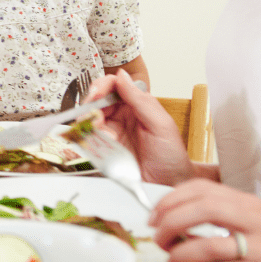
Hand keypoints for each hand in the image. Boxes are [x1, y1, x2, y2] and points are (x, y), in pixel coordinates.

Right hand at [84, 69, 195, 185]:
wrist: (169, 186)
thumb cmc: (172, 156)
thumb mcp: (161, 125)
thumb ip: (141, 100)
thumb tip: (122, 76)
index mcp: (135, 104)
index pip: (113, 86)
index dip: (101, 87)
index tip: (96, 94)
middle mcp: (120, 116)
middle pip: (95, 102)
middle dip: (91, 107)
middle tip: (94, 118)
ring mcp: (110, 132)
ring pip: (88, 120)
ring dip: (90, 126)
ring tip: (102, 136)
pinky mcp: (103, 149)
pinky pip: (88, 140)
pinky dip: (89, 141)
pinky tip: (101, 147)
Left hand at [150, 179, 260, 261]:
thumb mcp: (245, 225)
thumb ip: (213, 218)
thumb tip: (169, 219)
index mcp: (246, 203)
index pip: (201, 189)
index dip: (171, 200)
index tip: (153, 216)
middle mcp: (256, 220)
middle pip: (204, 209)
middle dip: (171, 222)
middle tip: (158, 239)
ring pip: (213, 244)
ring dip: (182, 254)